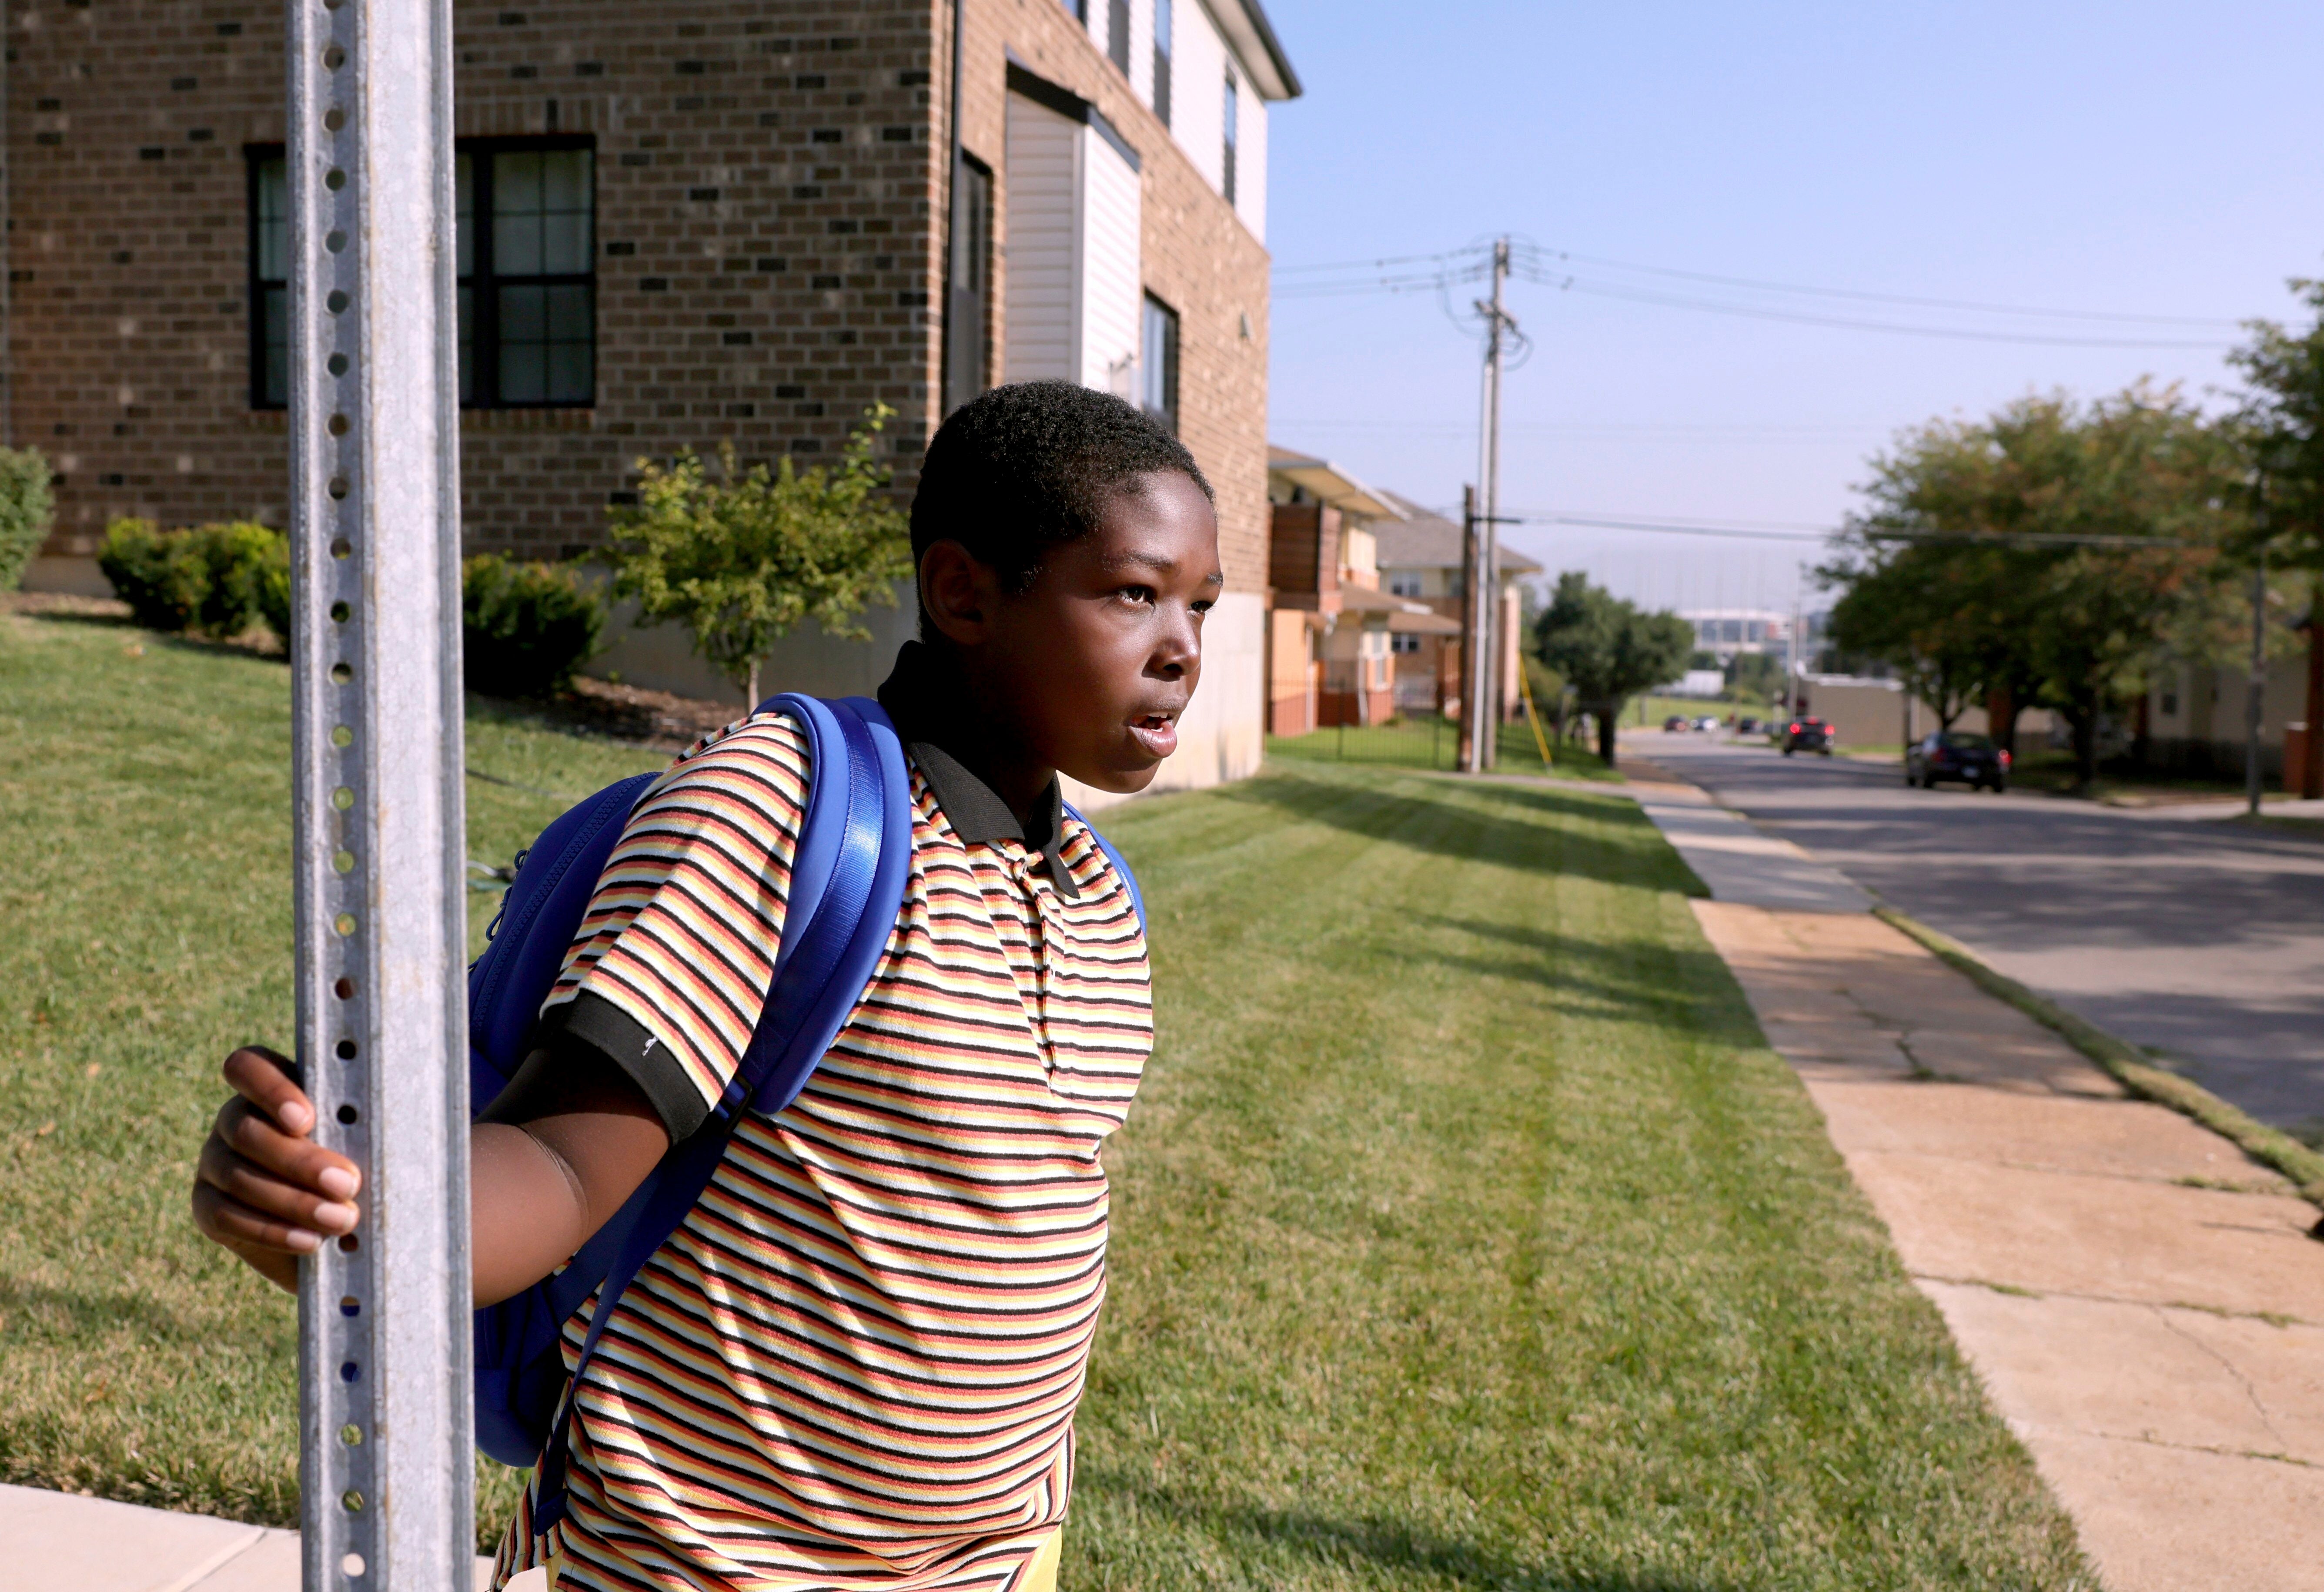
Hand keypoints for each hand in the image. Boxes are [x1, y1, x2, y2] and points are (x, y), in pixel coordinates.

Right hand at [190, 1046, 362, 1292]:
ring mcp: (215, 1162)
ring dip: (293, 1201)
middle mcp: (235, 1119)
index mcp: (271, 1089)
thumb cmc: (360, 1170)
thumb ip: (359, 1132)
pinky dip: (272, 1231)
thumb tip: (377, 1139)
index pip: (249, 1067)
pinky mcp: (207, 1207)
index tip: (308, 1120)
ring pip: (238, 1175)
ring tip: (341, 1220)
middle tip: (348, 1183)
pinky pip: (227, 1217)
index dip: (272, 1090)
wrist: (336, 1228)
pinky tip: (310, 1241)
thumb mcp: (364, 1144)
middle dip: (300, 1160)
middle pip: (246, 1129)